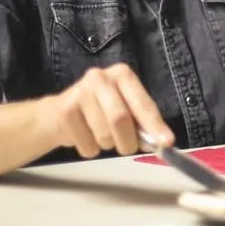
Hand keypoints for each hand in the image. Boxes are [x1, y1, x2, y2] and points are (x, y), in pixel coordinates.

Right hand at [46, 64, 173, 157]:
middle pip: (121, 118)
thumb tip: (162, 141)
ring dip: (108, 145)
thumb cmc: (100, 110)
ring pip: (104, 135)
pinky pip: (87, 145)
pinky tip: (86, 137)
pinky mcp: (64, 111)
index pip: (143, 103)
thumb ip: (143, 122)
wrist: (58, 114)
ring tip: (103, 137)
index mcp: (122, 74)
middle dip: (128, 141)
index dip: (154, 125)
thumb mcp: (125, 108)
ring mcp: (80, 92)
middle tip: (128, 148)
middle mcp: (101, 78)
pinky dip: (91, 150)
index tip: (166, 143)